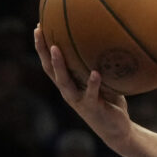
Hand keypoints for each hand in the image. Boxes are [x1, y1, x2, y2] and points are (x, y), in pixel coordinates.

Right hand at [33, 25, 132, 149]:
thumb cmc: (110, 102)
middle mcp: (69, 92)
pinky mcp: (93, 108)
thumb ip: (100, 64)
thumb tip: (107, 38)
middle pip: (49, 69)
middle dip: (42, 50)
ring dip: (59, 65)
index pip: (50, 63)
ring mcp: (79, 100)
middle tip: (39, 31)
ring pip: (64, 82)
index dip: (42, 47)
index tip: (38, 26)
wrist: (117, 130)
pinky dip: (93, 83)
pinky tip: (95, 73)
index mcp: (68, 84)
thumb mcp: (104, 80)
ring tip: (56, 48)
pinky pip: (91, 94)